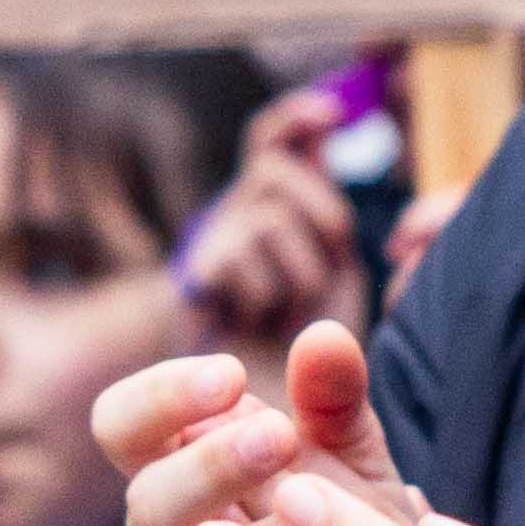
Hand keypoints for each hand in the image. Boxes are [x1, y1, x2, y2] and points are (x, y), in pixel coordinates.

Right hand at [177, 84, 373, 356]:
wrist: (275, 408)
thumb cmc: (308, 345)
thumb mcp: (329, 262)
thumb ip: (322, 199)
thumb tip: (325, 121)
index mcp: (275, 208)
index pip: (271, 139)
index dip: (294, 119)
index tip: (332, 117)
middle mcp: (238, 216)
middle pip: (277, 168)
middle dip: (324, 213)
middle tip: (330, 271)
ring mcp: (212, 244)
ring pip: (270, 218)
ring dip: (302, 273)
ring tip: (290, 314)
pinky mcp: (193, 277)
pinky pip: (241, 261)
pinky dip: (266, 297)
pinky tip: (258, 321)